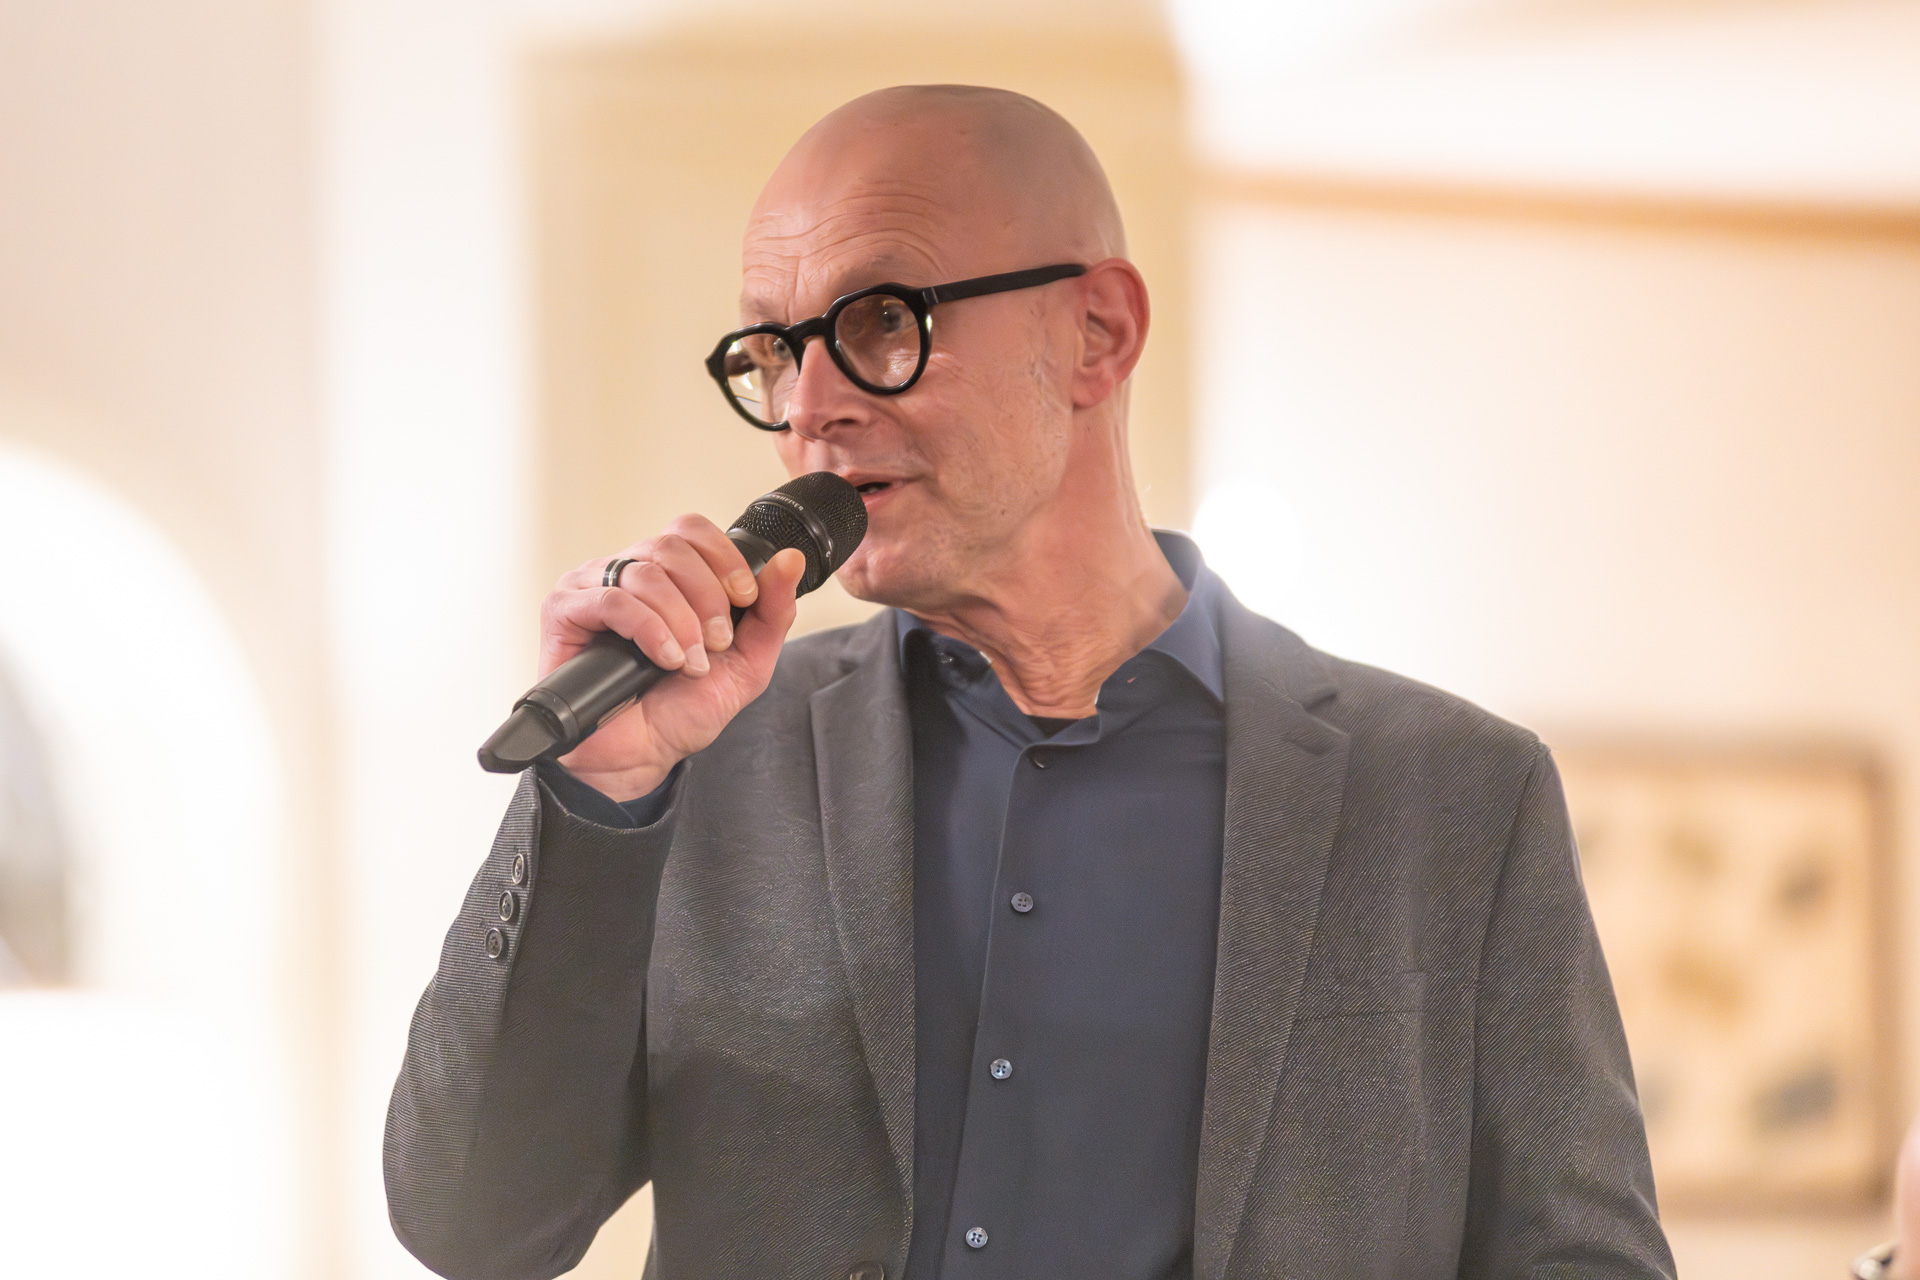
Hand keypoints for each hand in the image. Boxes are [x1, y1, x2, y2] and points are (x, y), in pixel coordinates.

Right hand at [539, 515, 807, 800]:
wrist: (639, 757)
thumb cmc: (682, 709)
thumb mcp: (747, 662)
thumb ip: (772, 611)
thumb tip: (790, 560)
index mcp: (667, 575)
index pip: (691, 530)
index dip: (724, 559)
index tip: (744, 600)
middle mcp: (627, 572)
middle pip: (671, 545)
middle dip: (708, 595)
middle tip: (716, 642)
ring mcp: (591, 587)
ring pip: (645, 572)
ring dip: (681, 621)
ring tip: (689, 663)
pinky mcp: (564, 610)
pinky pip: (612, 600)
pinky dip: (650, 629)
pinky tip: (664, 660)